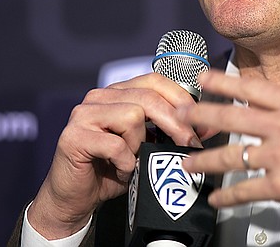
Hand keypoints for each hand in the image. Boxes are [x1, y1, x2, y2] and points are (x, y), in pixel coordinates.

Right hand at [28, 73, 217, 239]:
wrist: (74, 199)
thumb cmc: (110, 170)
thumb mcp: (145, 146)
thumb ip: (167, 132)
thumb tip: (206, 126)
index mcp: (116, 93)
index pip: (154, 81)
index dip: (181, 99)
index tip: (201, 123)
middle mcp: (98, 97)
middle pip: (147, 97)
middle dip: (175, 122)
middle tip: (190, 144)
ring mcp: (83, 115)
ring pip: (132, 117)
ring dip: (140, 144)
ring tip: (133, 160)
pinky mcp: (73, 137)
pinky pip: (115, 145)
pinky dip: (125, 162)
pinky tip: (120, 170)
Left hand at [178, 47, 279, 230]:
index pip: (252, 88)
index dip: (223, 81)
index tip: (202, 78)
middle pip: (233, 117)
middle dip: (201, 115)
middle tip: (179, 115)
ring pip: (233, 155)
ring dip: (206, 160)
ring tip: (187, 163)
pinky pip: (247, 189)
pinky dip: (228, 195)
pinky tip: (215, 198)